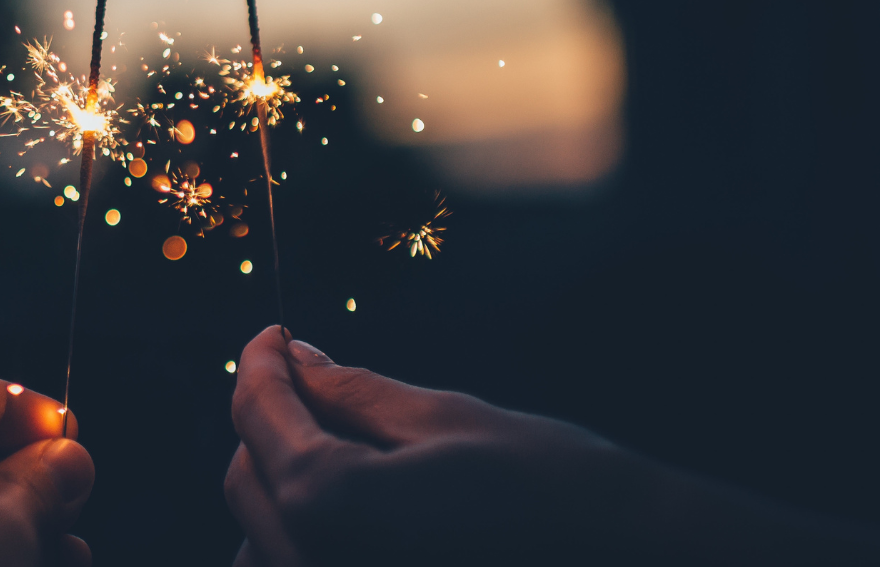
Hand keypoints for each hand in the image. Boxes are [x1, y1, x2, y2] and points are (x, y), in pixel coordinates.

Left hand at [225, 326, 879, 565]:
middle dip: (269, 419)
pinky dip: (301, 538)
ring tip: (334, 441)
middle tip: (308, 375)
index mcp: (327, 502)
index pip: (257, 415)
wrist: (632, 563)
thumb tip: (295, 357)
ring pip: (259, 534)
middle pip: (246, 477)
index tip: (273, 336)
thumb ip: (351, 393)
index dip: (259, 363)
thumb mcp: (444, 420)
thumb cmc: (550, 487)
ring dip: (282, 483)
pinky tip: (351, 510)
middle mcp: (309, 563)